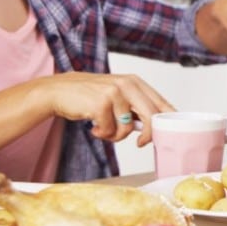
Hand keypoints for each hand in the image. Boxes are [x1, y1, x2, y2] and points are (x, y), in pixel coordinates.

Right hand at [37, 72, 174, 146]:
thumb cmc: (90, 96)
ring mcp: (114, 93)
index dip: (168, 121)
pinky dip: (102, 134)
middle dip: (149, 134)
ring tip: (104, 128)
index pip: (161, 102)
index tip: (167, 134)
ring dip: (115, 136)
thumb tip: (157, 128)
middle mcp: (127, 84)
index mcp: (135, 82)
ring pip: (128, 128)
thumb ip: (136, 108)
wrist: (59, 91)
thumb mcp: (118, 96)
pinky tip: (94, 127)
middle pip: (151, 116)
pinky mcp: (100, 104)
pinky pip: (110, 131)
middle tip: (141, 143)